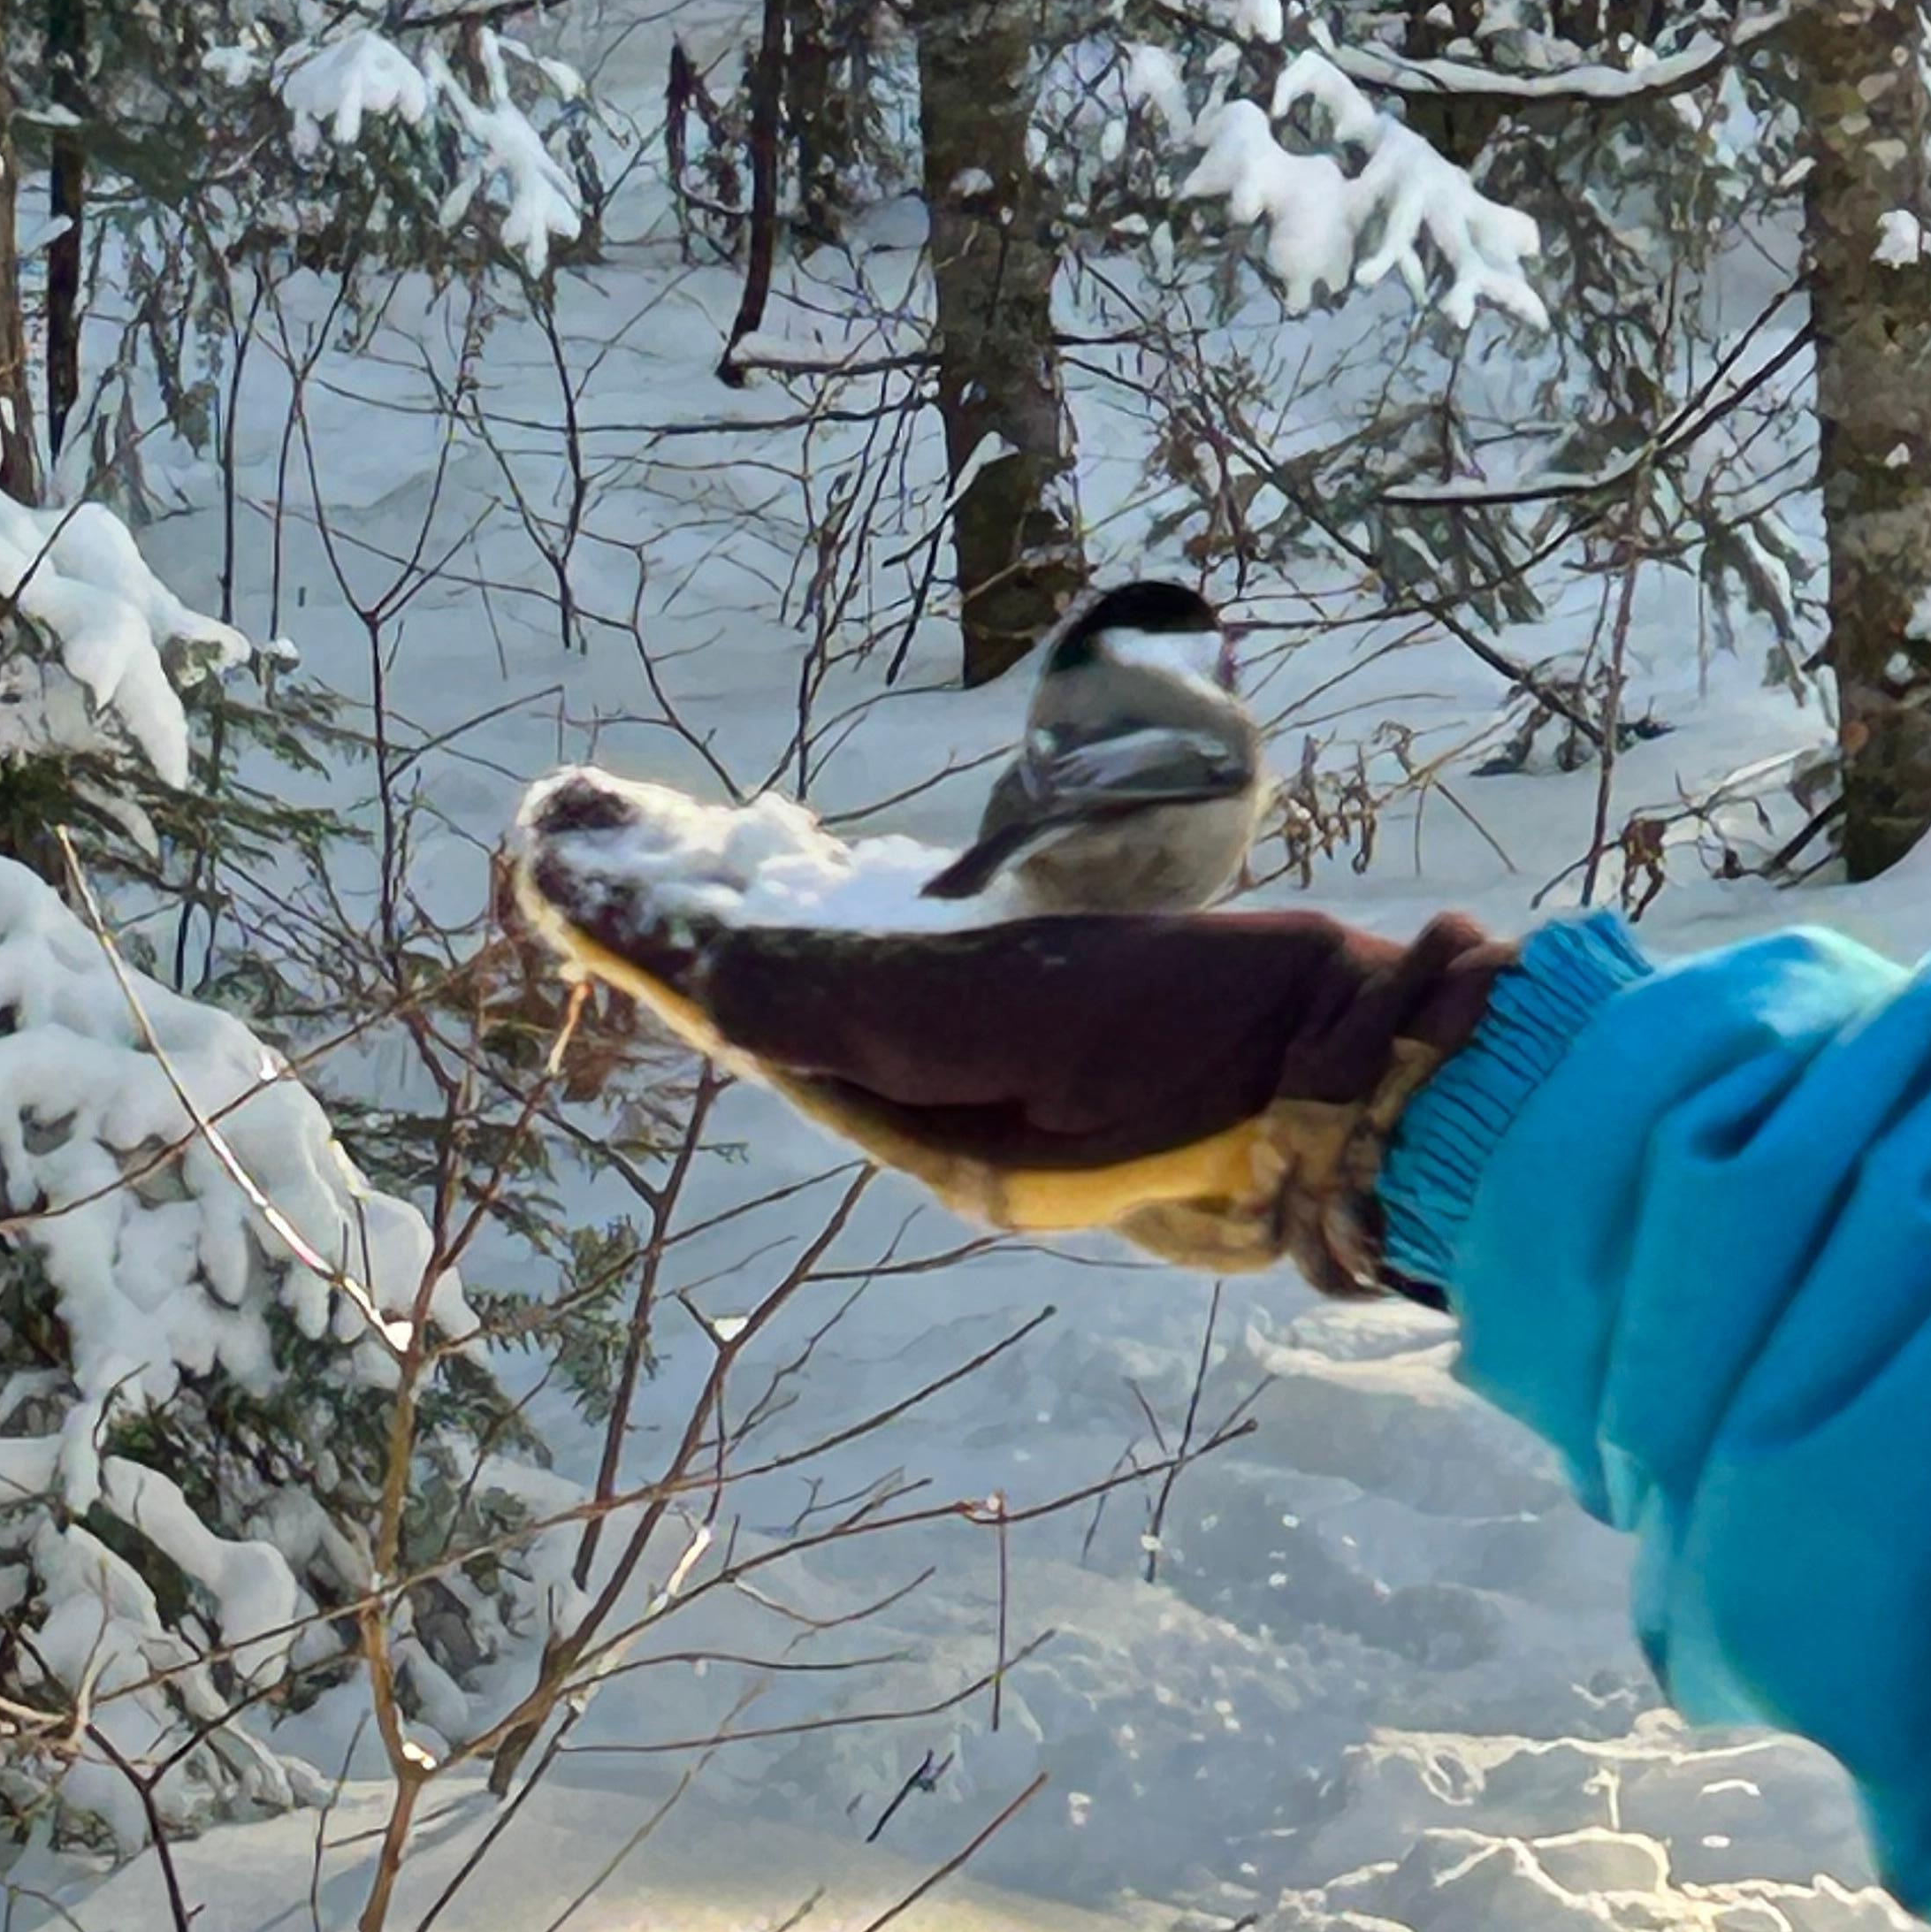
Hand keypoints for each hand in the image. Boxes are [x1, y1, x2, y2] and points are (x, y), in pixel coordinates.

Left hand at [509, 769, 1509, 1291]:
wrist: (1377, 1082)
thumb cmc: (1223, 1053)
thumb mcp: (1041, 1027)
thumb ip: (882, 1007)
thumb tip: (720, 978)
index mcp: (923, 1110)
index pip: (746, 1004)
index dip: (647, 936)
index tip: (554, 863)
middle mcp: (937, 1095)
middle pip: (759, 989)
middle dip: (657, 912)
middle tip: (556, 822)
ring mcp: (991, 1062)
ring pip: (811, 978)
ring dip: (716, 910)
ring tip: (623, 836)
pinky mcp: (1043, 1029)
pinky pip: (891, 976)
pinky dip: (815, 926)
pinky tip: (782, 882)